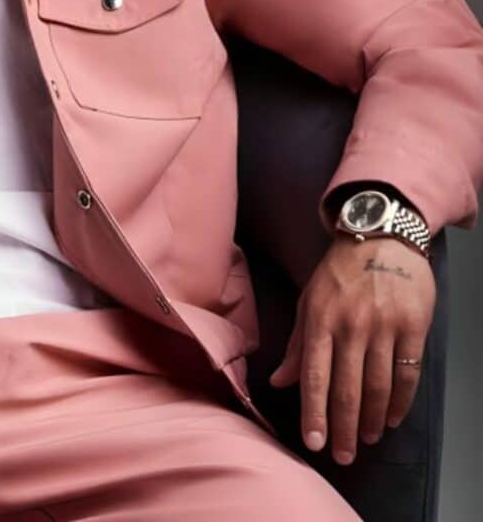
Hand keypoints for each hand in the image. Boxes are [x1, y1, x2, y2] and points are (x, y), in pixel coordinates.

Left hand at [267, 233, 434, 465]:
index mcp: (319, 320)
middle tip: (344, 456)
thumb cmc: (338, 272)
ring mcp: (384, 327)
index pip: (314, 375)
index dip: (314, 412)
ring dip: (373, 419)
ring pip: (378, 386)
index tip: (315, 442)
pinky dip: (401, 402)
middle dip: (344, 427)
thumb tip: (279, 381)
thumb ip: (298, 344)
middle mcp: (350, 326)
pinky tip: (394, 418)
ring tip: (367, 440)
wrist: (382, 237)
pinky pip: (408, 373)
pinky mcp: (414, 327)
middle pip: (347, 388)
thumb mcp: (308, 301)